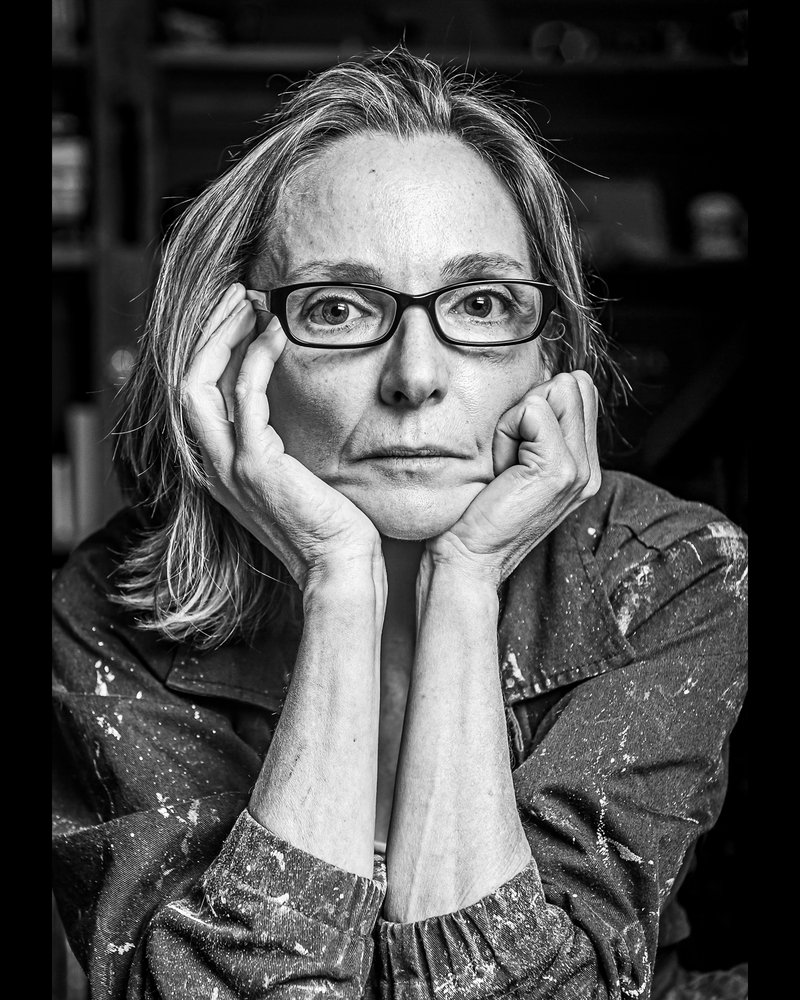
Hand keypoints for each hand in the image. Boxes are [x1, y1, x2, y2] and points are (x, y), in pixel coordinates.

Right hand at [181, 282, 382, 588]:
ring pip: (200, 383)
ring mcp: (230, 468)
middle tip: (240, 293)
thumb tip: (298, 399)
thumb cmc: (332, 524)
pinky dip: (256, 357)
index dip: (212, 349)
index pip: (199, 395)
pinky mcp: (255, 467)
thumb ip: (284, 441)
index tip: (241, 314)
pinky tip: (279, 333)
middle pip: (187, 382)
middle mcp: (215, 467)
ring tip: (253, 300)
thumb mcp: (298, 476)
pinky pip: (244, 396)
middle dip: (210, 332)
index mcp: (223, 468)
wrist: (341, 566)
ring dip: (224, 335)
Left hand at [426, 371, 600, 585]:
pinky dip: (506, 430)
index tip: (515, 448)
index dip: (537, 404)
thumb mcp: (513, 460)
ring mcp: (579, 470)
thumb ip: (535, 427)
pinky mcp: (560, 470)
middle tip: (508, 454)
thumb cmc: (477, 509)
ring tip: (504, 462)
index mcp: (582, 465)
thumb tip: (537, 382)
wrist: (467, 557)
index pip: (579, 390)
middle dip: (530, 407)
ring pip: (556, 391)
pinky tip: (500, 467)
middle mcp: (589, 468)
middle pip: (574, 384)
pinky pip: (532, 410)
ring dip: (517, 419)